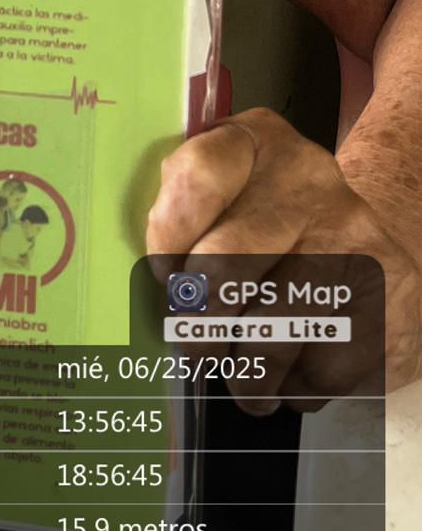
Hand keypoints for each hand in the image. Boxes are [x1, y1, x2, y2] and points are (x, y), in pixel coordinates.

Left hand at [146, 107, 421, 405]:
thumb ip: (184, 221)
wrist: (372, 251)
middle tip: (195, 350)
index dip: (168, 235)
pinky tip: (299, 373)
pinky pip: (322, 363)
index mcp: (255, 143)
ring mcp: (351, 234)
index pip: (196, 175)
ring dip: (249, 374)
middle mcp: (307, 179)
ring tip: (246, 382)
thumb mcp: (231, 199)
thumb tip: (144, 288)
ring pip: (273, 328)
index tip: (164, 276)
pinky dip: (299, 387)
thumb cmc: (275, 232)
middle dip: (199, 326)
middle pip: (225, 263)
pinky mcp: (385, 292)